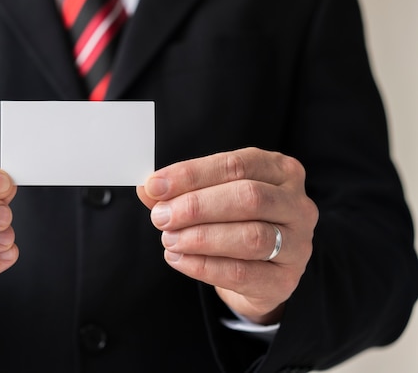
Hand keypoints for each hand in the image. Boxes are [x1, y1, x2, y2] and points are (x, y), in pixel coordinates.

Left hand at [137, 147, 317, 323]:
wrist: (257, 273)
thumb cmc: (233, 223)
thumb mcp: (211, 199)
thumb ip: (180, 191)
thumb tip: (148, 187)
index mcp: (280, 171)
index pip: (236, 165)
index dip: (192, 174)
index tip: (156, 185)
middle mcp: (297, 204)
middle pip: (248, 197)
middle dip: (197, 206)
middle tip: (161, 216)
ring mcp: (298, 244)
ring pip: (250, 236)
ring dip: (201, 237)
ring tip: (169, 239)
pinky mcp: (285, 280)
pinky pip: (243, 272)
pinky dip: (204, 266)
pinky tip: (180, 259)